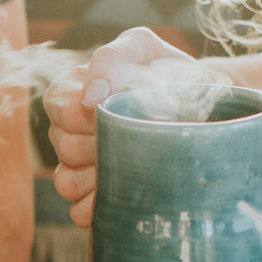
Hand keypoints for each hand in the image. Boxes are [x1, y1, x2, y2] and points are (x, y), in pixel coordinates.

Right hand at [40, 27, 191, 226]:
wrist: (202, 110)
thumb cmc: (169, 74)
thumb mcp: (143, 50)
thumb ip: (112, 59)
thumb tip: (91, 96)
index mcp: (72, 90)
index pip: (58, 106)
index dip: (87, 114)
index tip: (120, 109)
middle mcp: (68, 129)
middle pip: (65, 146)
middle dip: (102, 144)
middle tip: (138, 138)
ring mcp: (78, 165)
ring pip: (66, 182)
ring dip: (99, 178)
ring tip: (133, 167)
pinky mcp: (91, 195)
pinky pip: (77, 211)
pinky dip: (98, 208)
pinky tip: (126, 196)